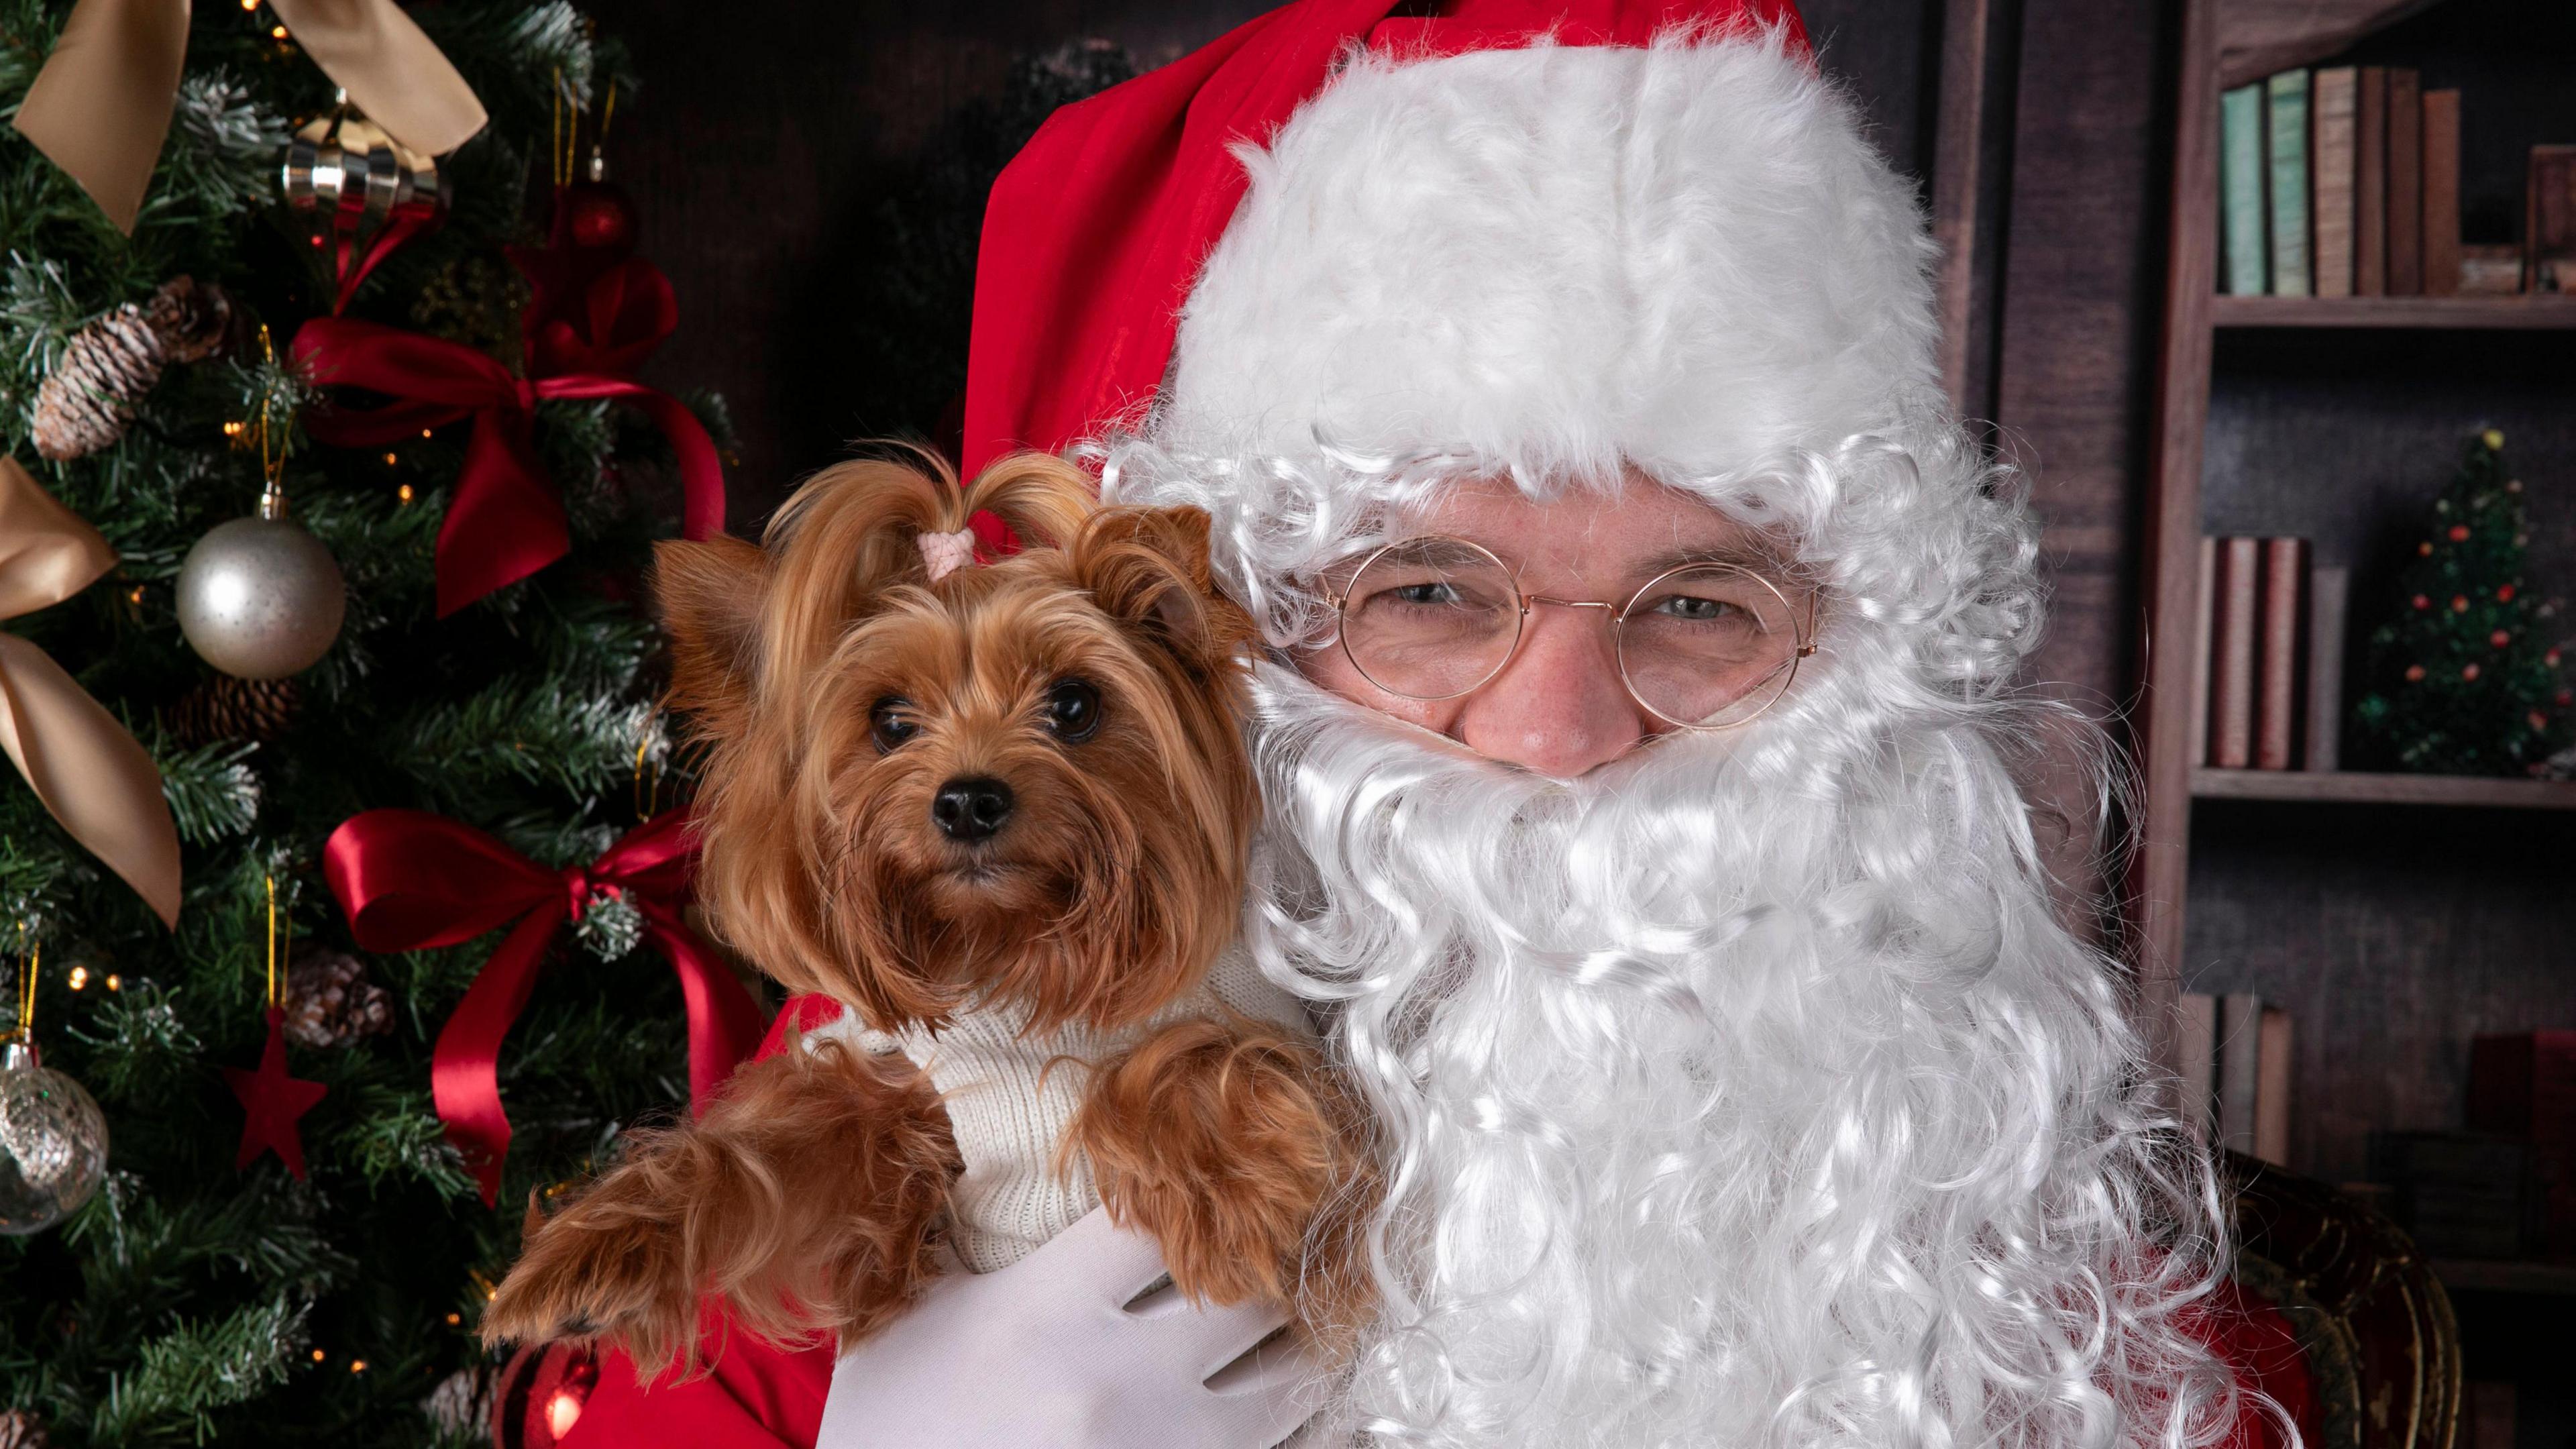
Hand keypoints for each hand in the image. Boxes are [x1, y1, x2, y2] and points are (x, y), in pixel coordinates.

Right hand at [815, 1206, 1324, 1447]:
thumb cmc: (888, 1429)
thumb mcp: (905, 1319)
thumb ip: (957, 1233)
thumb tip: (993, 1139)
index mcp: (1044, 1309)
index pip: (1161, 1217)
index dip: (1191, 1190)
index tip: (1203, 1180)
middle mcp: (1112, 1376)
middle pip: (1245, 1289)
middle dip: (1264, 1265)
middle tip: (1276, 1244)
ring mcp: (1156, 1445)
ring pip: (1284, 1374)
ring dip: (1293, 1340)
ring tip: (1293, 1315)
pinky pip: (1274, 1442)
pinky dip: (1288, 1413)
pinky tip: (1279, 1389)